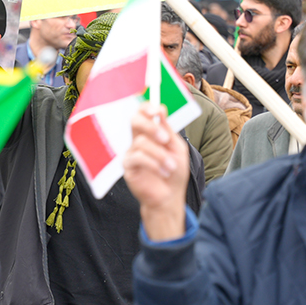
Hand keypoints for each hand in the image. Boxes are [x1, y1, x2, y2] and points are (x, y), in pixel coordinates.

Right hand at [124, 100, 188, 240]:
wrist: (170, 196)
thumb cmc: (175, 172)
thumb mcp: (177, 148)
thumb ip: (168, 129)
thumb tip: (160, 109)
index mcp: (151, 133)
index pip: (142, 113)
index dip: (147, 107)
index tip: (157, 110)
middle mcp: (138, 139)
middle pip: (134, 121)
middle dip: (150, 126)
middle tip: (165, 138)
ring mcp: (131, 152)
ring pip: (141, 142)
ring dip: (160, 155)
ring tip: (171, 167)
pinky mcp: (128, 166)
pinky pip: (138, 157)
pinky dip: (154, 163)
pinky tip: (163, 172)